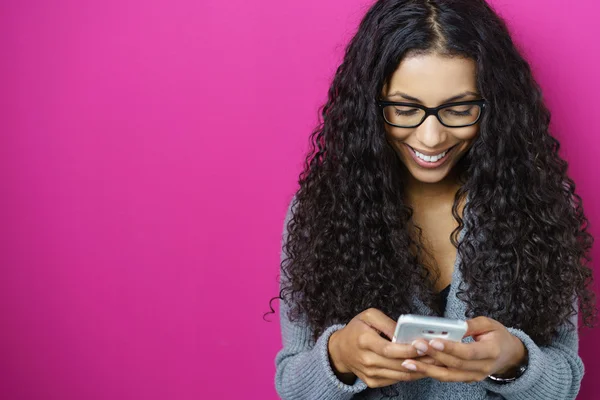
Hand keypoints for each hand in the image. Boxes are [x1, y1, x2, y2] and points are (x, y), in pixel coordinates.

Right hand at [328, 308, 440, 387]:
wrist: (340, 350)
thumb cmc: (357, 329)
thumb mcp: (369, 316)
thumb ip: (387, 323)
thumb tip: (404, 331)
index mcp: (364, 341)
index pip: (389, 349)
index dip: (408, 349)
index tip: (424, 345)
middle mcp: (366, 360)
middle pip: (398, 364)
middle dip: (420, 360)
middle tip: (439, 354)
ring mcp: (369, 374)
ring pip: (400, 375)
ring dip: (420, 370)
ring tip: (436, 362)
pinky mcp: (373, 382)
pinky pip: (396, 380)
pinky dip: (411, 375)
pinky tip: (423, 368)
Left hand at [400, 316, 526, 382]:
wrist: (510, 356)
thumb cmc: (498, 336)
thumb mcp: (490, 324)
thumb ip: (472, 324)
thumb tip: (455, 325)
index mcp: (491, 351)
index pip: (468, 352)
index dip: (450, 348)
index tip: (433, 341)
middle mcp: (483, 368)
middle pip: (455, 365)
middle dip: (433, 356)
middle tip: (415, 346)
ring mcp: (475, 376)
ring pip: (449, 376)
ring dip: (427, 370)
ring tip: (408, 363)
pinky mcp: (467, 379)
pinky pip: (448, 377)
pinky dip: (431, 373)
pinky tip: (417, 367)